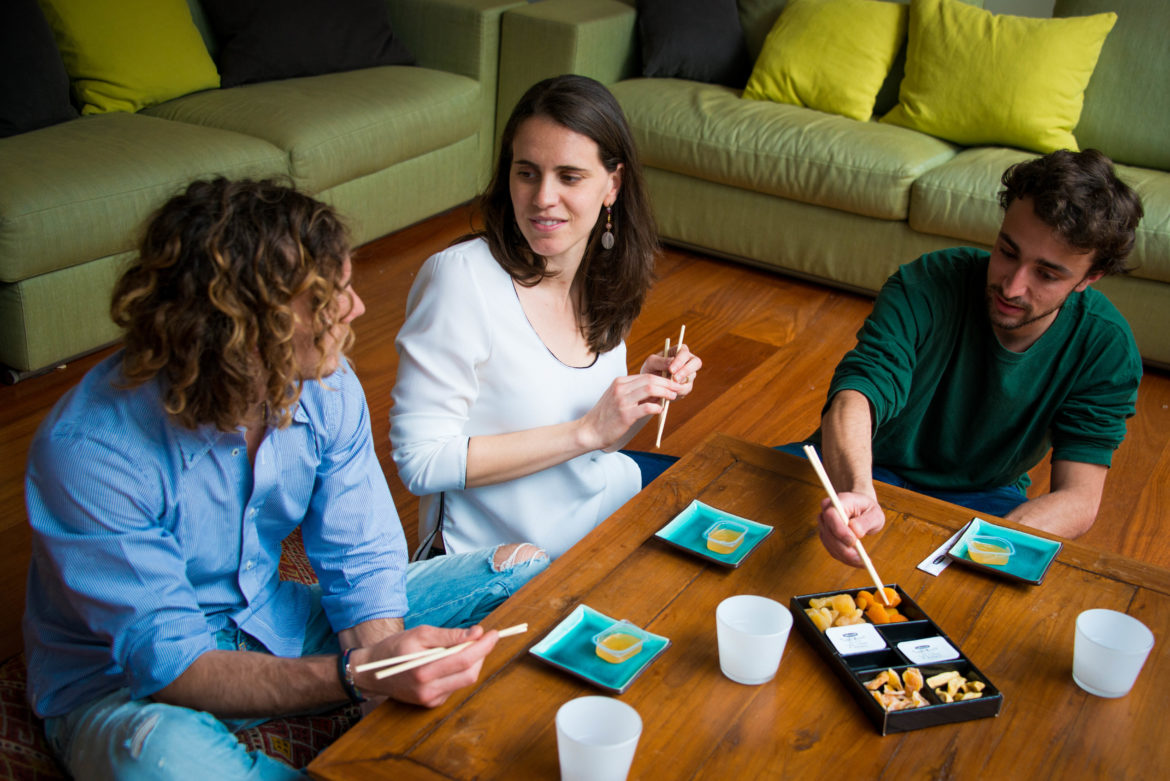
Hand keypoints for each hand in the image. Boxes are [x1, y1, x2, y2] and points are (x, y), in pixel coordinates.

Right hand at [350, 625, 498, 707]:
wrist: (373, 672)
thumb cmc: (395, 648)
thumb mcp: (420, 634)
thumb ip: (448, 635)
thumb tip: (476, 633)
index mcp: (423, 671)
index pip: (464, 659)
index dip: (483, 646)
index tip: (493, 632)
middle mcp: (428, 690)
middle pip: (469, 673)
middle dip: (482, 654)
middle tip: (484, 637)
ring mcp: (431, 699)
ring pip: (465, 680)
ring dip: (472, 662)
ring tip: (465, 646)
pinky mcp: (432, 703)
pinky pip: (455, 686)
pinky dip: (459, 671)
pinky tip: (450, 661)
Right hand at [580, 372, 685, 449]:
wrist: (589, 431)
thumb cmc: (606, 417)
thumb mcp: (618, 399)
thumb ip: (636, 394)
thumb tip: (659, 394)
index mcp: (620, 382)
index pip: (646, 375)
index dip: (663, 379)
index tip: (673, 384)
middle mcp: (620, 388)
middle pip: (650, 379)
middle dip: (668, 383)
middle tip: (678, 388)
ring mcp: (622, 401)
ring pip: (650, 389)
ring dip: (665, 392)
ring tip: (673, 397)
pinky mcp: (625, 415)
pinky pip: (646, 407)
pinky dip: (656, 407)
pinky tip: (660, 410)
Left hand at [640, 343, 701, 399]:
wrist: (650, 385)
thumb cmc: (650, 369)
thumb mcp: (651, 363)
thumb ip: (660, 361)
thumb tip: (671, 361)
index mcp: (678, 351)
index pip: (684, 352)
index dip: (680, 360)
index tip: (671, 370)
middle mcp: (687, 361)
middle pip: (696, 362)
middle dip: (686, 371)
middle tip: (675, 379)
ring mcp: (689, 374)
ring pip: (692, 377)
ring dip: (680, 382)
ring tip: (668, 387)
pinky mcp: (687, 385)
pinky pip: (687, 388)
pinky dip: (678, 391)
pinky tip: (669, 391)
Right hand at [816, 491, 884, 566]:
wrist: (861, 508)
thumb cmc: (868, 509)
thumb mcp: (875, 513)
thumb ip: (866, 521)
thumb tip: (856, 532)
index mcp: (838, 501)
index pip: (831, 515)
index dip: (839, 529)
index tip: (853, 542)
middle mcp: (826, 512)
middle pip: (829, 532)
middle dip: (844, 548)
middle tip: (861, 558)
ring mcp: (824, 524)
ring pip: (830, 543)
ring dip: (845, 556)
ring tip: (863, 561)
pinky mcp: (826, 536)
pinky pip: (832, 549)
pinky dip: (845, 558)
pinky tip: (858, 561)